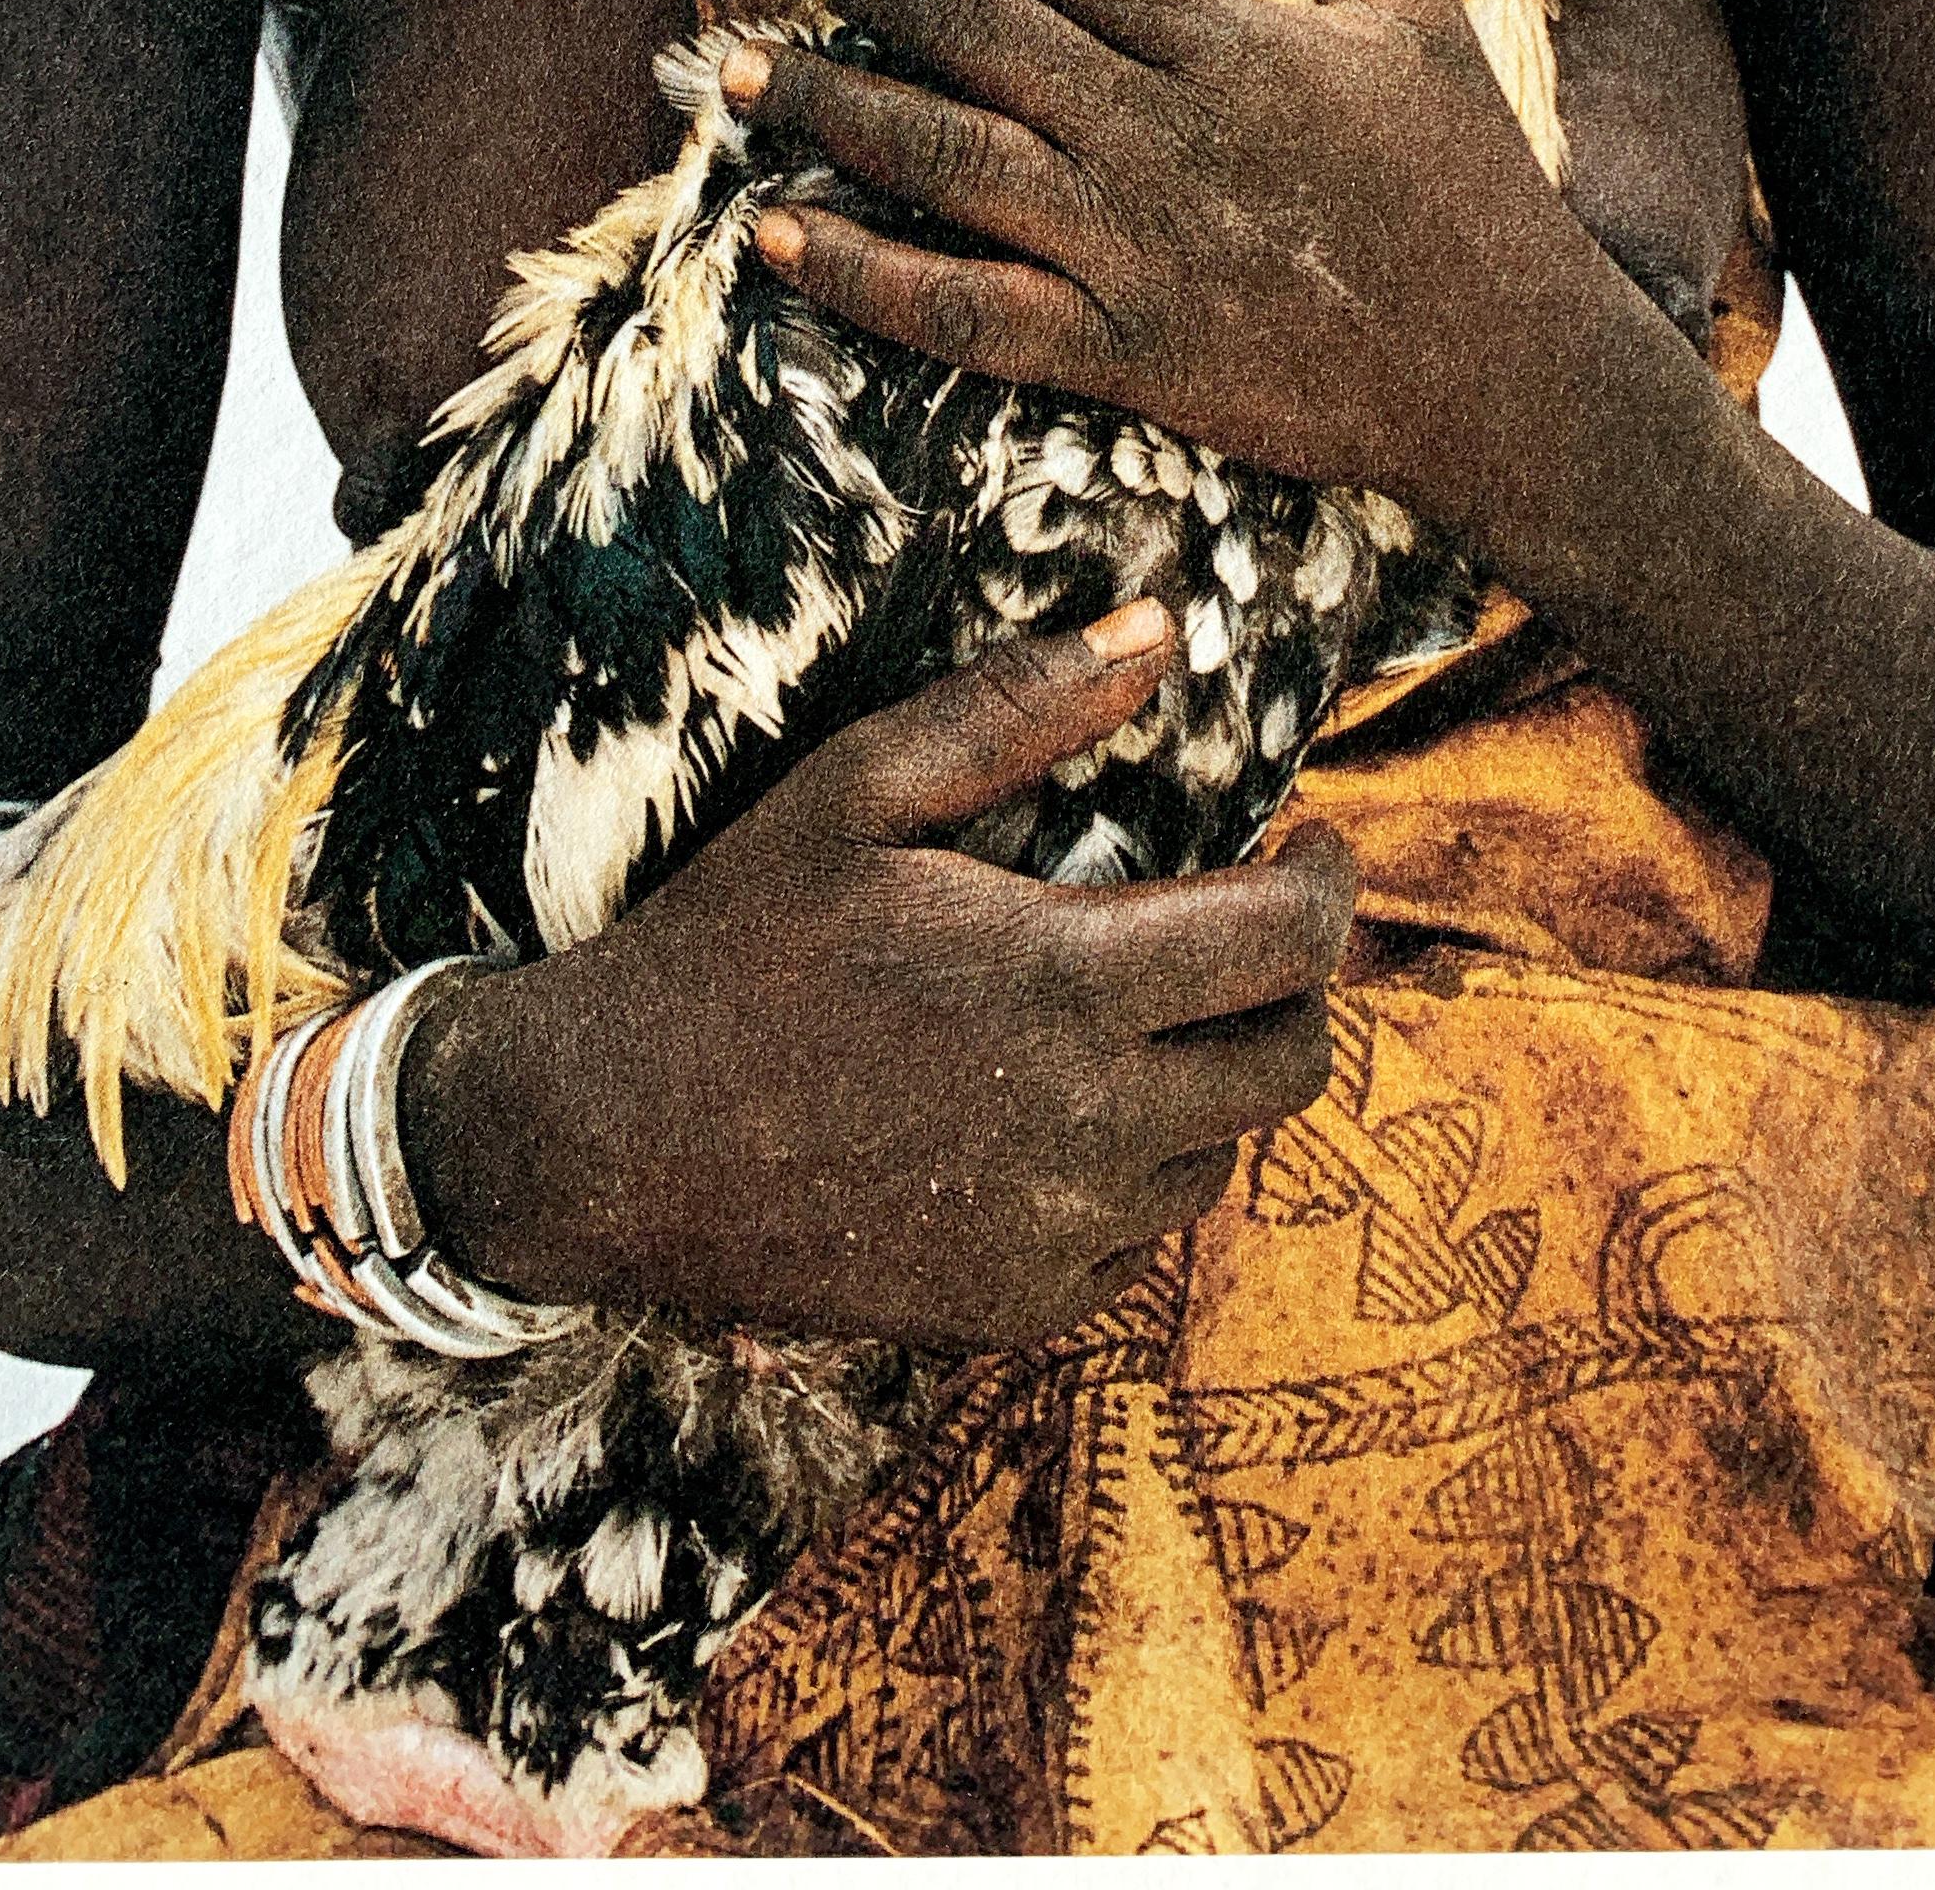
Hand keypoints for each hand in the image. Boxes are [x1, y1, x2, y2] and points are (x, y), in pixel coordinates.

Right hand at [402, 612, 1355, 1349]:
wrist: (602, 1138)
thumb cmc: (733, 941)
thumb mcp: (860, 788)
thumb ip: (1020, 706)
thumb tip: (1161, 624)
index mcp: (1064, 983)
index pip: (1293, 944)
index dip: (1332, 883)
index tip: (1314, 842)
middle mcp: (1086, 1128)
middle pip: (1294, 1065)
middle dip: (1300, 986)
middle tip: (1250, 928)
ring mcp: (1054, 1236)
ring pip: (1223, 1157)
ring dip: (1212, 1080)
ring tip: (1133, 1015)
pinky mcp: (1013, 1310)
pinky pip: (1138, 1241)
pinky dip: (1132, 1173)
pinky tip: (1053, 1111)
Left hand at [730, 0, 1615, 531]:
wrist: (1510, 374)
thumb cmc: (1468, 186)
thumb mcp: (1421, 14)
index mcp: (1229, 40)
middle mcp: (1166, 131)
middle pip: (984, 39)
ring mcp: (1137, 247)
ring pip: (950, 158)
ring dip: (832, 107)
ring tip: (738, 72)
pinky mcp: (1123, 354)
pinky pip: (964, 310)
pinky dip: (863, 273)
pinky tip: (776, 233)